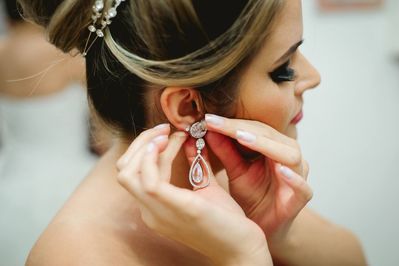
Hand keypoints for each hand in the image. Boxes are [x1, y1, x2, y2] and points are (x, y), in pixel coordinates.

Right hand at [116, 124, 271, 265]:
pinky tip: (170, 143)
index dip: (147, 149)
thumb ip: (195, 167)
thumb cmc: (226, 222)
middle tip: (164, 129)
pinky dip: (154, 157)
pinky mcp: (179, 208)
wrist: (243, 249)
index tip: (167, 133)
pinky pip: (149, 180)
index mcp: (156, 208)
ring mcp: (161, 212)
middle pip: (124, 170)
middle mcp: (151, 212)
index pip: (134, 173)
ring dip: (148, 146)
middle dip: (142, 143)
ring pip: (130, 173)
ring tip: (171, 134)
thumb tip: (190, 142)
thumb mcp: (206, 189)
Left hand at [204, 114, 312, 250]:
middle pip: (270, 136)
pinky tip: (280, 170)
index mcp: (274, 146)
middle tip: (220, 125)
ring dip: (266, 145)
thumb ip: (225, 151)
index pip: (254, 128)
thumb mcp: (235, 170)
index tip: (209, 119)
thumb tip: (209, 129)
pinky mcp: (301, 198)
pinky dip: (293, 178)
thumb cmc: (252, 195)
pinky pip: (302, 186)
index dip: (231, 124)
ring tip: (242, 138)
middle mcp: (289, 156)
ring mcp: (298, 176)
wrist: (263, 225)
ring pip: (289, 155)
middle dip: (243, 129)